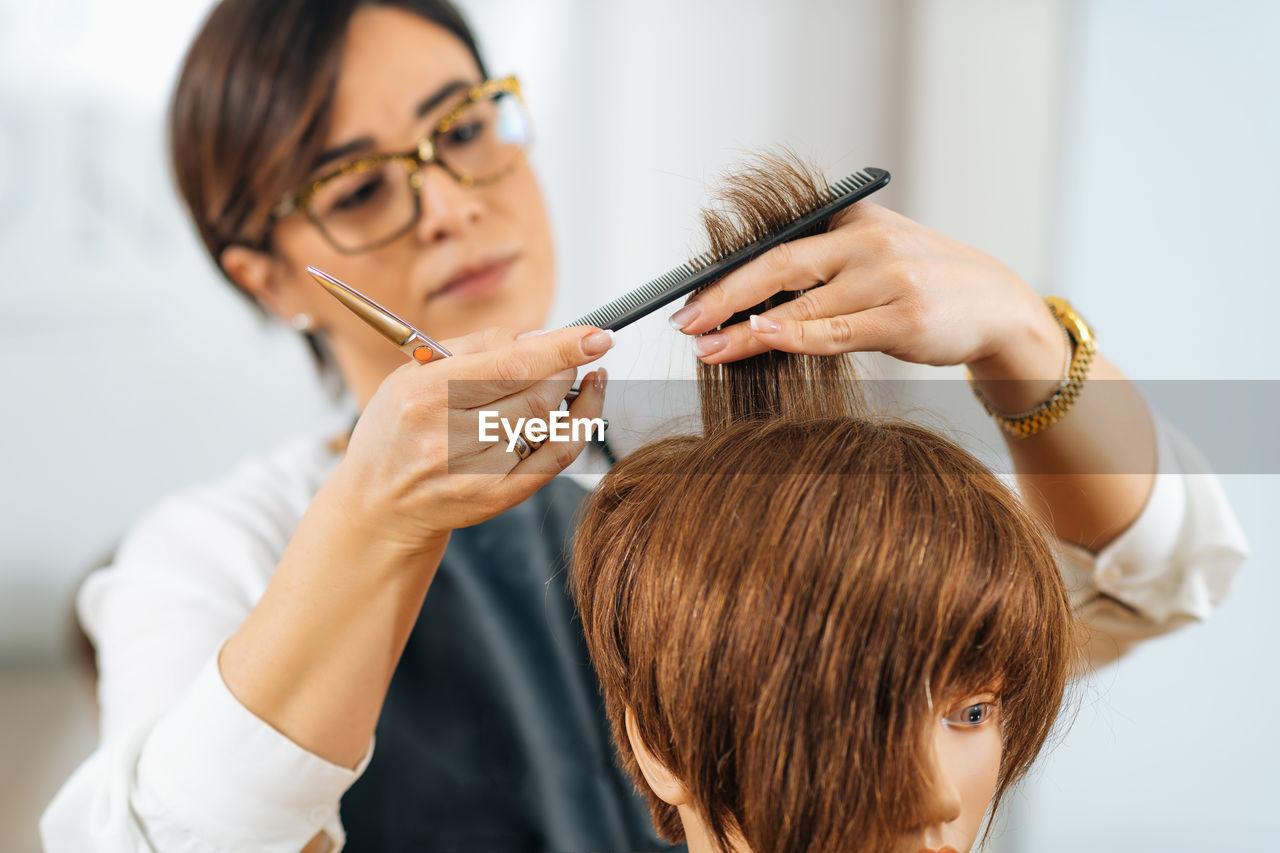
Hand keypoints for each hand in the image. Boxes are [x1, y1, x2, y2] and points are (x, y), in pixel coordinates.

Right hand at [323, 325, 612, 550]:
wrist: (379, 502)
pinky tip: (585, 408)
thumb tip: (539, 336)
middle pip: (536, 394)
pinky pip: (555, 458)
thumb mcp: (414, 373)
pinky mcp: (496, 498)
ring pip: (549, 423)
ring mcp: (474, 473)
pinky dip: (579, 428)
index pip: (507, 366)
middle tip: (581, 350)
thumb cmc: (399, 428)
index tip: (597, 334)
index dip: (560, 348)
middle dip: (568, 367)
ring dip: (576, 394)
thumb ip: (475, 347)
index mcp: (423, 395)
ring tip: (581, 377)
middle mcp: (446, 437)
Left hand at [667, 201, 1064, 384]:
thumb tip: (747, 308)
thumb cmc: (925, 286)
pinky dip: (794, 336)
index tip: (687, 299)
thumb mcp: (874, 261)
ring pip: (802, 304)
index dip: (726, 273)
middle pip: (778, 266)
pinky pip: (835, 331)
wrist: (1000, 306)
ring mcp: (888, 279)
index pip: (775, 244)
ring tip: (708, 347)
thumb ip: (821, 274)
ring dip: (747, 329)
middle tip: (684, 323)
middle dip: (723, 297)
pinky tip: (760, 339)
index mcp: (853, 221)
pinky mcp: (904, 318)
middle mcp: (868, 242)